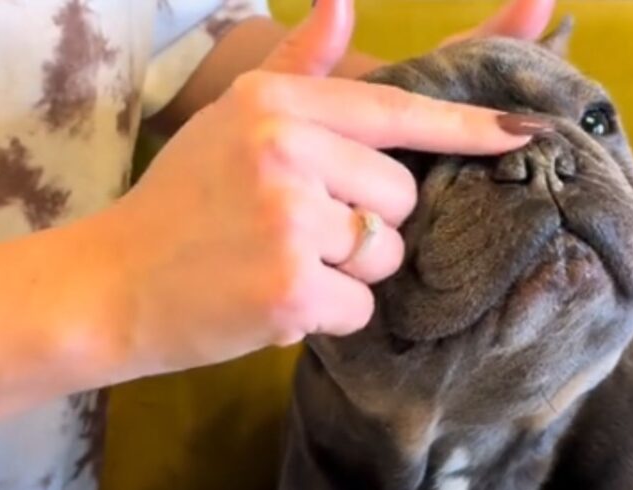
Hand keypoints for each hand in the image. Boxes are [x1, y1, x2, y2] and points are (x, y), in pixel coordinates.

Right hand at [97, 0, 542, 378]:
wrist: (108, 284)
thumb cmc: (181, 202)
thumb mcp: (230, 121)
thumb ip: (298, 68)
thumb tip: (343, 2)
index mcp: (278, 106)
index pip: (396, 113)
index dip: (466, 127)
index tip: (523, 132)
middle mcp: (287, 149)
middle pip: (400, 197)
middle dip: (367, 224)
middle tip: (297, 233)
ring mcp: (290, 218)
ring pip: (385, 254)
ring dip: (348, 272)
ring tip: (283, 264)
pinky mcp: (292, 285)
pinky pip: (359, 306)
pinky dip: (327, 314)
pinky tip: (274, 300)